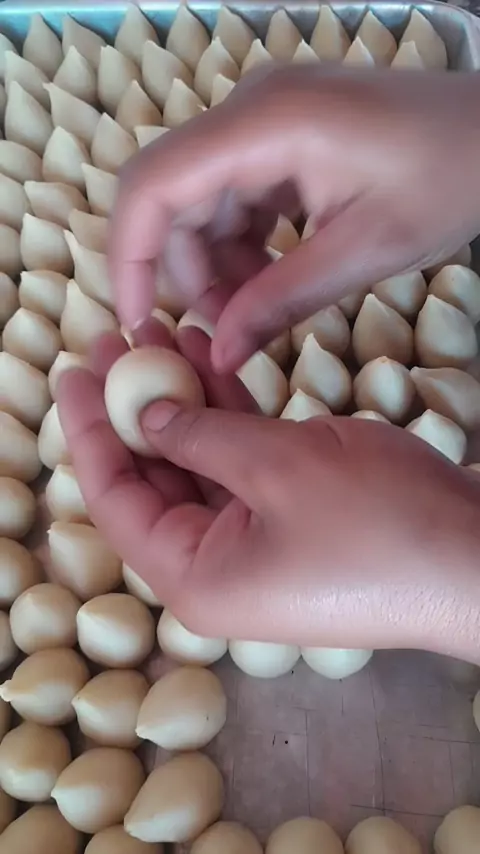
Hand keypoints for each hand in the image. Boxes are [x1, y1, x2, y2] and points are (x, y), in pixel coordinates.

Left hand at [57, 326, 479, 660]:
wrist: (474, 556)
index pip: (116, 498)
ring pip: (201, 465)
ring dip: (186, 403)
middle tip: (121, 340)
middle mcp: (215, 568)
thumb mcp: (277, 466)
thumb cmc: (376, 522)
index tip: (76, 368)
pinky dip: (230, 418)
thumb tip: (147, 413)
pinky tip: (215, 362)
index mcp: (193, 577)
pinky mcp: (293, 521)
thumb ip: (201, 435)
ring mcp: (257, 545)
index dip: (90, 430)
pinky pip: (244, 466)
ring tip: (166, 335)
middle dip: (137, 406)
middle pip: (154, 480)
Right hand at [109, 66, 479, 371]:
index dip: (130, 258)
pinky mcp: (280, 138)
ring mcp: (264, 121)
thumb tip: (221, 354)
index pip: (154, 186)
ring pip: (201, 203)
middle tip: (221, 333)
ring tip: (255, 313)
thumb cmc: (450, 179)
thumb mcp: (364, 252)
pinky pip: (235, 198)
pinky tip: (272, 280)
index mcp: (266, 125)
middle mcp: (250, 112)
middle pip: (171, 198)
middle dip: (184, 273)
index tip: (140, 323)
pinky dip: (242, 247)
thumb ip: (281, 301)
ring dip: (215, 266)